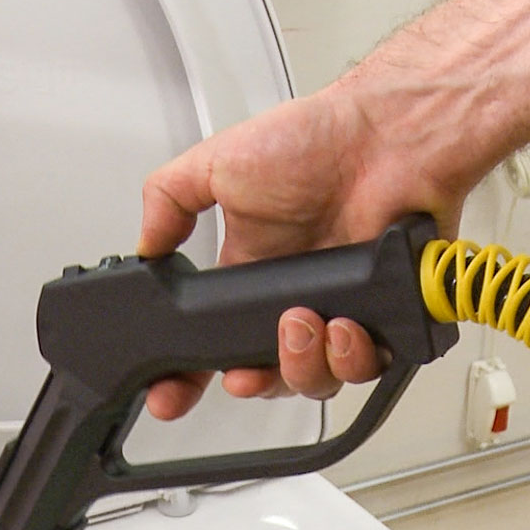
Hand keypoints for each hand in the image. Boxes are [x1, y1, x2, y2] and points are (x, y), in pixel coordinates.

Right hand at [135, 87, 466, 419]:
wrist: (385, 134)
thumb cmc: (316, 139)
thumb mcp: (216, 162)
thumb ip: (168, 200)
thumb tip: (142, 248)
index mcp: (252, 273)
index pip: (213, 342)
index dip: (188, 378)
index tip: (170, 395)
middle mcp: (296, 298)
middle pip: (267, 376)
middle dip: (253, 382)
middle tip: (247, 365)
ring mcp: (341, 308)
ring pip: (318, 379)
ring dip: (303, 367)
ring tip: (303, 324)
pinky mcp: (387, 314)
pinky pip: (370, 365)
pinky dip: (355, 357)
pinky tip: (345, 326)